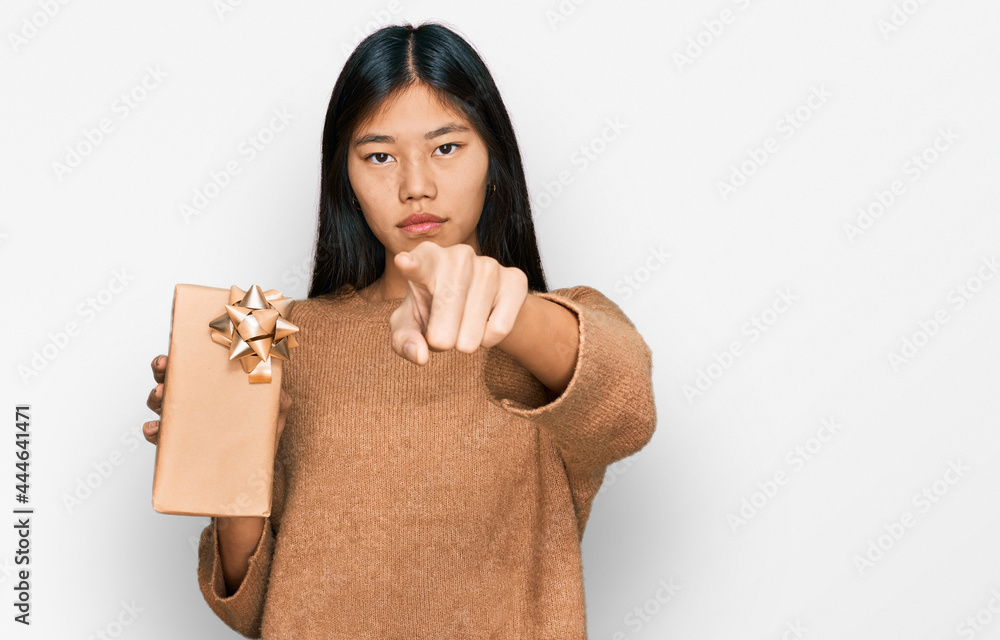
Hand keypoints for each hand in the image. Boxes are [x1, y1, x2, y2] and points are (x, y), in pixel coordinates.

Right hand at [142, 354, 291, 450]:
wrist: (249, 479)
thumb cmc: (259, 443)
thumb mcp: (273, 418)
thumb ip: (279, 401)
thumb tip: (277, 386)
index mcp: (218, 390)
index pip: (198, 366)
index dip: (185, 354)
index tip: (178, 345)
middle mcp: (198, 403)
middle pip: (172, 379)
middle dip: (163, 369)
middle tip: (164, 365)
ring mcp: (187, 423)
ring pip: (161, 403)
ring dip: (156, 396)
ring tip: (161, 393)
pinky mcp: (177, 446)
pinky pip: (158, 435)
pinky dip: (152, 430)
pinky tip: (156, 428)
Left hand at [389, 241, 528, 364]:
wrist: (479, 306)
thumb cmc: (434, 312)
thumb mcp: (410, 326)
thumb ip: (404, 340)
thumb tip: (420, 355)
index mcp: (427, 259)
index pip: (419, 264)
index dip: (411, 265)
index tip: (402, 262)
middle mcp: (458, 255)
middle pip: (445, 314)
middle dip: (441, 338)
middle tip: (442, 336)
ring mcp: (489, 265)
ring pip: (473, 329)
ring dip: (465, 341)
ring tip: (463, 326)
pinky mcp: (515, 280)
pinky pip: (499, 328)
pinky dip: (488, 339)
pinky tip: (485, 324)